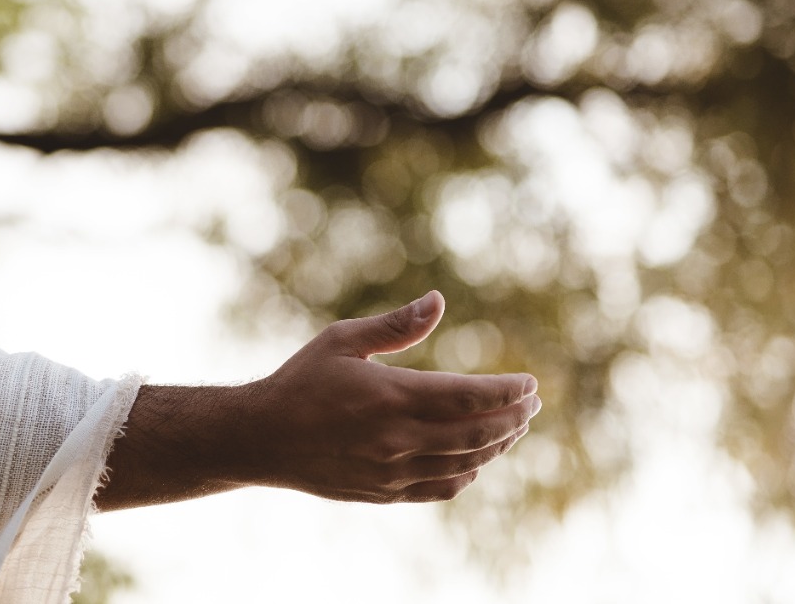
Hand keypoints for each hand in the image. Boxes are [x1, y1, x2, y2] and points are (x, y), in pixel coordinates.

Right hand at [242, 290, 539, 502]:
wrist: (261, 439)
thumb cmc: (300, 380)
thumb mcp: (342, 340)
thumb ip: (395, 325)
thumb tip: (438, 300)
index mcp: (391, 396)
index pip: (469, 398)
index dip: (507, 392)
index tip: (530, 383)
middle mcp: (398, 439)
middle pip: (477, 434)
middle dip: (513, 418)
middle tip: (533, 404)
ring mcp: (392, 472)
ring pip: (464, 464)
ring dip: (496, 446)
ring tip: (513, 428)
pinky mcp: (384, 493)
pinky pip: (440, 488)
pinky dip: (467, 475)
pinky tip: (475, 461)